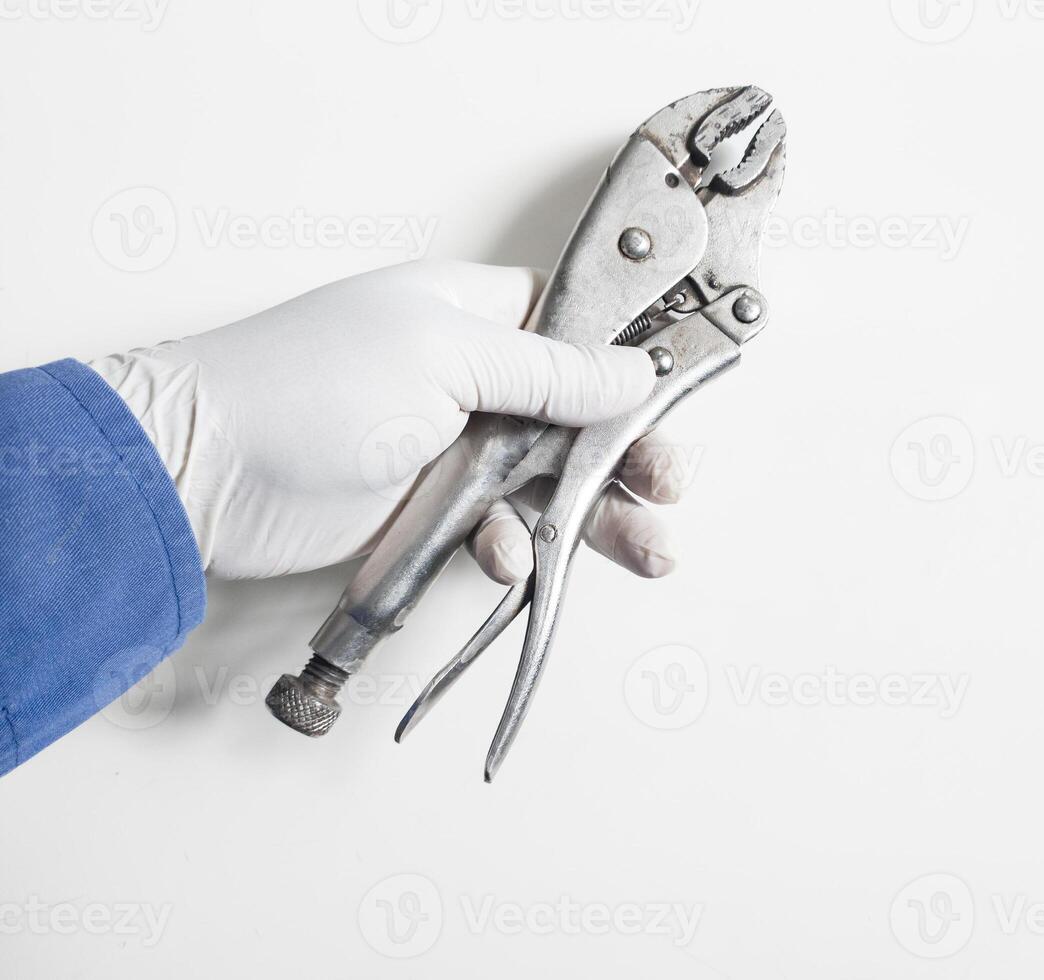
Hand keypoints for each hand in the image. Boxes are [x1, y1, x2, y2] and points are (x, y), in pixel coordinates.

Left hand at [90, 259, 692, 580]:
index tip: (674, 395)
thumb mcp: (445, 358)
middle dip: (626, 454)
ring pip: (546, 481)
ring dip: (593, 516)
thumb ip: (549, 371)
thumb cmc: (308, 387)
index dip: (627, 361)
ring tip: (645, 548)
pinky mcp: (427, 510)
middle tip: (667, 486)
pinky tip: (507, 557)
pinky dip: (511, 547)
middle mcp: (467, 377)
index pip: (573, 327)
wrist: (205, 475)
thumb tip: (632, 370)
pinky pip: (496, 529)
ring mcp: (448, 447)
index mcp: (472, 314)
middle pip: (576, 415)